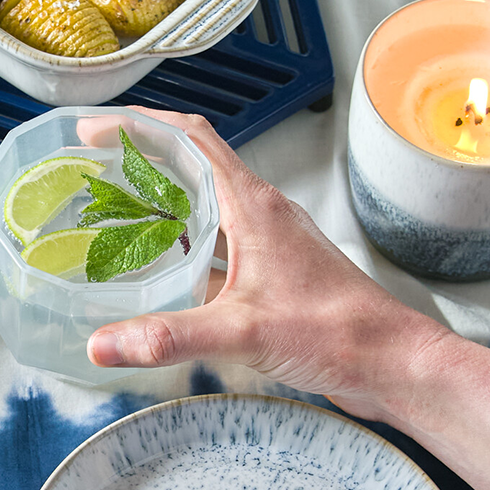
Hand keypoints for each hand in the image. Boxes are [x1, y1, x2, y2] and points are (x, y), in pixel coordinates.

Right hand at [86, 110, 456, 425]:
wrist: (393, 364)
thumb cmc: (342, 332)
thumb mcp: (243, 331)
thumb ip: (169, 335)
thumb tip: (103, 343)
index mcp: (253, 205)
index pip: (191, 137)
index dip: (141, 125)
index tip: (98, 130)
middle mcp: (260, 214)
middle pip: (192, 163)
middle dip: (141, 157)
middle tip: (96, 166)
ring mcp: (267, 243)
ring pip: (204, 203)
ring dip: (161, 199)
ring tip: (116, 212)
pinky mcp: (271, 273)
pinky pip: (216, 243)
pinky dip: (182, 245)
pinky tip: (160, 272)